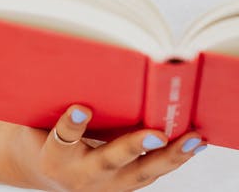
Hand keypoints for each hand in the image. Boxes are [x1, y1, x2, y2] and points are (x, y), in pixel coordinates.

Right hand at [30, 105, 205, 191]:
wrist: (49, 169)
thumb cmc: (48, 132)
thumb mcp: (43, 117)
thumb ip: (58, 100)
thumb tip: (79, 60)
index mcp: (54, 156)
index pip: (63, 139)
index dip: (71, 125)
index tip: (81, 109)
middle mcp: (80, 176)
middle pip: (109, 161)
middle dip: (134, 148)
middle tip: (157, 135)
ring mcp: (106, 186)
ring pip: (140, 173)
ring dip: (170, 156)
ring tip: (193, 140)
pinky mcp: (124, 187)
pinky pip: (152, 173)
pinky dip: (174, 158)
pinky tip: (195, 143)